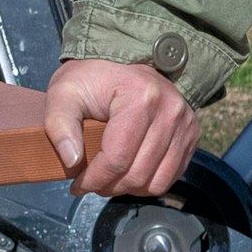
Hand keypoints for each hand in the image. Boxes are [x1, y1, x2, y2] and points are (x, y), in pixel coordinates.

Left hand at [43, 56, 201, 197]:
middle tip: (90, 183)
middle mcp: (170, 111)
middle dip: (108, 187)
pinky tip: (128, 173)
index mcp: (140, 97)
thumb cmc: (91, 79)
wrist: (124, 63)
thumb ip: (59, 125)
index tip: (76, 186)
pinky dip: (147, 183)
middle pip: (138, 174)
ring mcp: (185, 124)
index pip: (117, 158)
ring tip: (108, 179)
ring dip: (128, 189)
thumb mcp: (64, 93)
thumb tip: (72, 161)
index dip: (93, 180)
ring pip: (156, 182)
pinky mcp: (191, 134)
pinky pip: (171, 176)